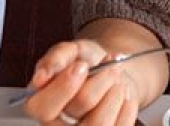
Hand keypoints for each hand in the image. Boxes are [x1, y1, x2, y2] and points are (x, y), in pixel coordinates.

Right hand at [24, 40, 139, 125]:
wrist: (111, 71)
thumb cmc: (86, 63)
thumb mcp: (71, 51)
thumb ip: (56, 58)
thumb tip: (41, 76)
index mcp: (41, 105)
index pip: (43, 109)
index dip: (64, 87)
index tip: (82, 66)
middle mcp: (58, 125)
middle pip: (81, 105)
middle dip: (101, 79)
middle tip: (110, 67)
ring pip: (101, 122)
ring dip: (116, 92)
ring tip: (117, 80)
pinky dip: (128, 104)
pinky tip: (122, 94)